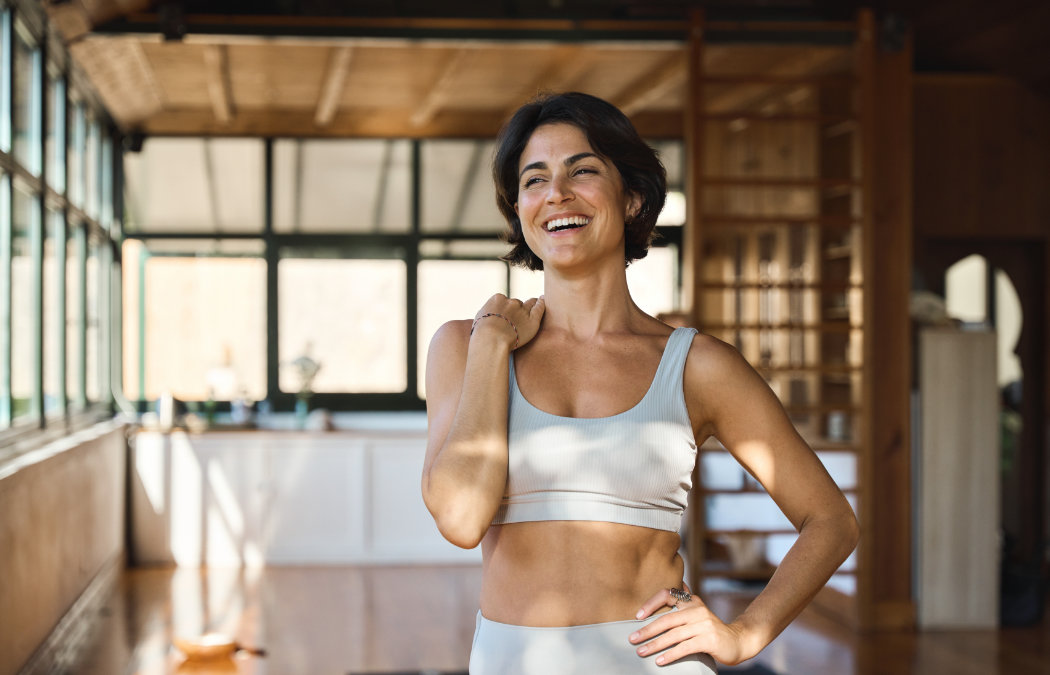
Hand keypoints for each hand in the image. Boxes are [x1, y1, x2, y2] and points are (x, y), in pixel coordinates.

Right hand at [471, 294, 544, 349]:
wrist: (491, 340)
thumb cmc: (482, 334)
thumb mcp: (479, 319)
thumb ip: (487, 314)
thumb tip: (489, 315)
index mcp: (497, 299)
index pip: (504, 301)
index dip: (506, 309)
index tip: (507, 315)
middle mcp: (511, 302)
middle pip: (516, 304)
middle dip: (517, 309)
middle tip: (518, 317)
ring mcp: (522, 310)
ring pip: (529, 304)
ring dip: (531, 305)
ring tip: (536, 302)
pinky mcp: (532, 320)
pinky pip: (539, 308)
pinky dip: (541, 304)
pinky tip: (543, 300)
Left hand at [629, 587, 747, 666]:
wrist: (738, 641)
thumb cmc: (710, 630)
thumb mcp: (696, 615)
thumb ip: (680, 610)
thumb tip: (656, 606)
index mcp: (692, 601)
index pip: (667, 594)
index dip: (650, 603)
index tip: (637, 616)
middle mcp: (697, 609)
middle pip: (666, 619)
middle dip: (647, 630)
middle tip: (632, 639)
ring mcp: (704, 624)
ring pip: (673, 635)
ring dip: (655, 645)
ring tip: (641, 652)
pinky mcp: (709, 639)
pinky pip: (685, 647)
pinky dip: (670, 655)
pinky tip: (660, 661)